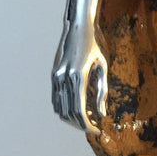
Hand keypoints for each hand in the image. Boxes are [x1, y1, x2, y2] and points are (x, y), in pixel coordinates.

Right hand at [51, 0, 105, 134]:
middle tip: (93, 127)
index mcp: (79, 76)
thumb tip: (102, 112)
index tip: (97, 129)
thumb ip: (102, 89)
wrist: (78, 26)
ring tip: (85, 120)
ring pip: (60, 108)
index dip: (88, 124)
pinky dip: (63, 109)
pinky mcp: (53, 74)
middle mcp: (64, 78)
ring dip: (71, 118)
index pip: (80, 110)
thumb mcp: (103, 66)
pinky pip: (55, 98)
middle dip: (81, 124)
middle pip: (69, 112)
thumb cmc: (94, 45)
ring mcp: (56, 76)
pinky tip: (75, 110)